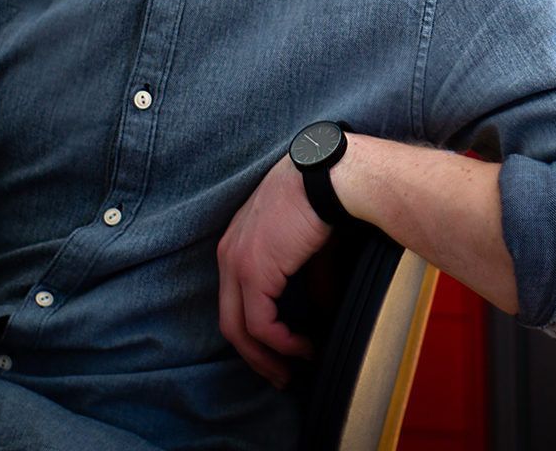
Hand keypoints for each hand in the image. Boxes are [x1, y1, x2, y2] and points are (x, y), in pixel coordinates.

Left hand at [216, 155, 332, 388]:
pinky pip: (261, 324)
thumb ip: (307, 283)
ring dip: (266, 357)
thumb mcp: (307, 249)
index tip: (279, 352)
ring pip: (238, 329)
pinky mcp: (253, 271)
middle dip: (254, 356)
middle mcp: (229, 253)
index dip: (253, 332)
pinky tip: (303, 347)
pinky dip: (282, 344)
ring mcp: (237, 263)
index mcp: (237, 243)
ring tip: (293, 369)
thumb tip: (318, 316)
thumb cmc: (320, 203)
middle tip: (280, 376)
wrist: (326, 178)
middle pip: (229, 321)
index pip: (234, 299)